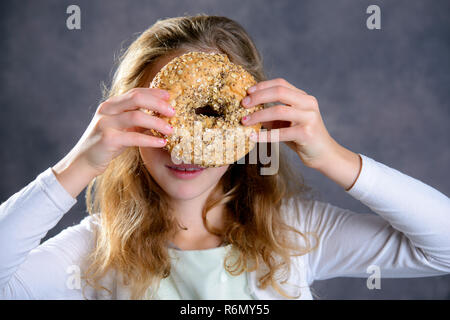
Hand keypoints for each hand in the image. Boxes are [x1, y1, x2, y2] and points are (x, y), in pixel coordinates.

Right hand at [52, 88, 174, 196]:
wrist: (83, 162)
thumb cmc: (107, 144)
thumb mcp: (123, 128)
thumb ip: (138, 120)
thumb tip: (162, 116)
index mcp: (111, 104)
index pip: (135, 92)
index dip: (154, 93)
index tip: (170, 97)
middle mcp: (107, 110)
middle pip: (136, 98)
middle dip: (158, 104)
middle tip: (173, 112)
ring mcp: (105, 123)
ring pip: (137, 116)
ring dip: (157, 123)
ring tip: (171, 129)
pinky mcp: (107, 139)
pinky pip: (133, 137)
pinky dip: (150, 139)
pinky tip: (162, 143)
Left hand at [241, 78, 360, 189]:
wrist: (325, 155)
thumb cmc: (302, 138)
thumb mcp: (286, 124)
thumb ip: (272, 116)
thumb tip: (248, 112)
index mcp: (303, 97)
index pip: (281, 84)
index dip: (263, 85)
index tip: (247, 92)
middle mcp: (308, 103)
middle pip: (279, 92)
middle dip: (258, 97)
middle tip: (243, 104)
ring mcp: (309, 117)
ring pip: (279, 111)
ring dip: (258, 115)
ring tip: (244, 121)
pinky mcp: (307, 133)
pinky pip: (281, 133)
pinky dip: (265, 135)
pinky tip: (253, 137)